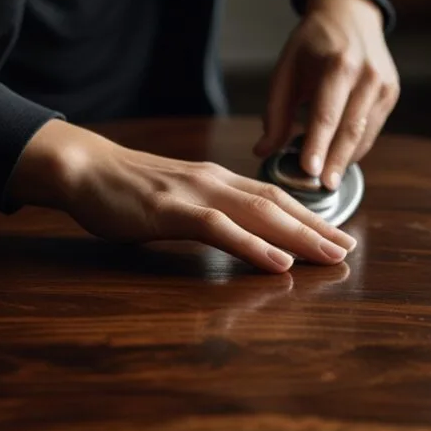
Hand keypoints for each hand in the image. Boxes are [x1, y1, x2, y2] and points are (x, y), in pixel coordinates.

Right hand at [7, 119, 356, 273]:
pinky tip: (278, 262)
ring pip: (258, 214)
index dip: (308, 217)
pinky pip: (219, 229)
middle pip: (276, 205)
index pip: (272, 198)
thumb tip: (228, 234)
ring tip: (330, 256)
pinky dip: (253, 246)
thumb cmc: (124, 188)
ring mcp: (193, 194)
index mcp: (215, 181)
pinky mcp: (170, 211)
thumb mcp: (173, 198)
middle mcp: (213, 182)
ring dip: (299, 237)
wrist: (82, 167)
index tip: (337, 236)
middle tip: (348, 250)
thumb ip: (202, 213)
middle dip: (316, 228)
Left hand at [254, 0, 399, 189]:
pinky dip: (354, 148)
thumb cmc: (312, 44)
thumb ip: (275, 113)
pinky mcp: (390, 94)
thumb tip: (263, 151)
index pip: (327, 114)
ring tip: (324, 177)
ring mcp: (383, 86)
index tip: (309, 171)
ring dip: (343, 159)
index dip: (318, 145)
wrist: (350, 16)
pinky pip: (371, 130)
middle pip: (350, 130)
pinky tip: (337, 159)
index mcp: (339, 65)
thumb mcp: (286, 71)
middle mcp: (367, 76)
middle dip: (335, 162)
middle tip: (321, 187)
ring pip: (364, 135)